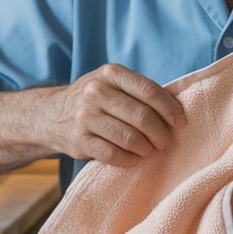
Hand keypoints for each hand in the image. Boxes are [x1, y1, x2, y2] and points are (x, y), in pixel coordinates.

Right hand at [45, 63, 186, 167]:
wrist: (51, 115)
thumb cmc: (96, 100)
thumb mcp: (112, 83)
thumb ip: (139, 92)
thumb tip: (178, 111)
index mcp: (110, 73)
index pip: (150, 91)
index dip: (170, 109)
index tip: (181, 122)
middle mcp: (96, 91)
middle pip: (142, 116)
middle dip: (161, 133)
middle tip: (165, 141)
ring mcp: (85, 116)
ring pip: (130, 138)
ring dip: (146, 148)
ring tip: (149, 149)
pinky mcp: (79, 141)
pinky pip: (113, 155)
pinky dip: (130, 160)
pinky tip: (134, 158)